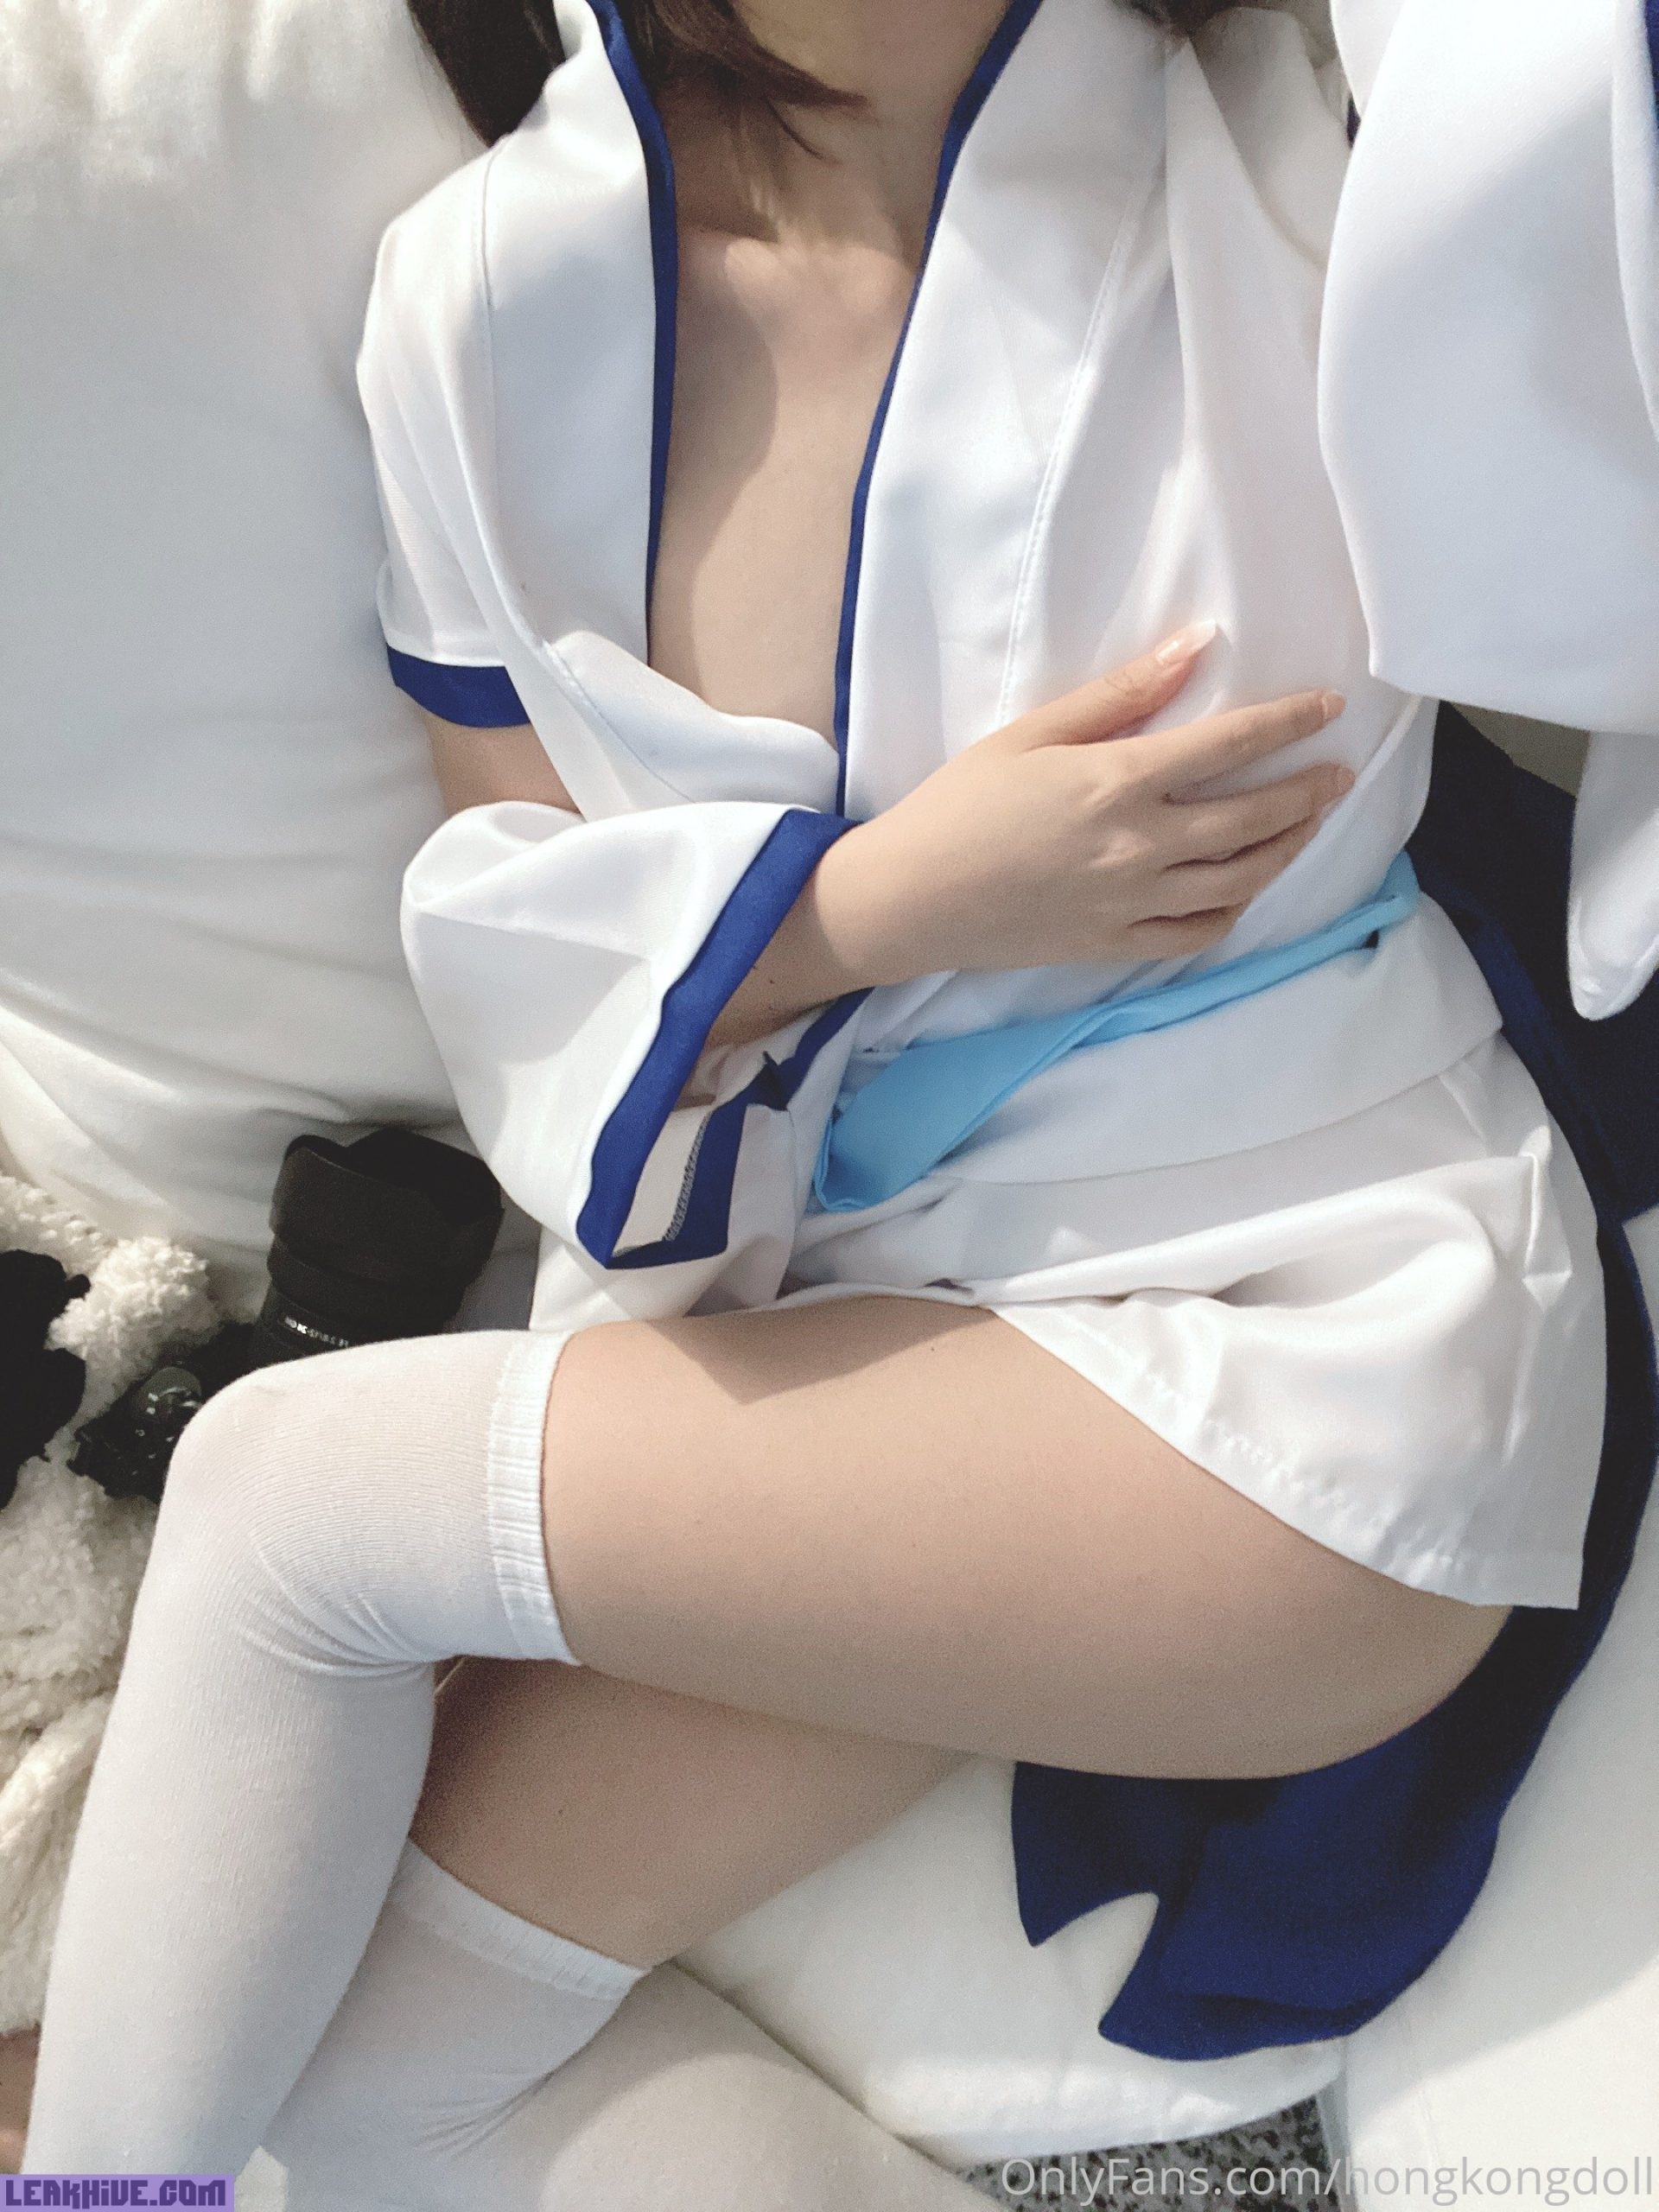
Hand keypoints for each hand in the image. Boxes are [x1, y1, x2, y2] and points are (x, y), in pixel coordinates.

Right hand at [815, 626, 1354, 981]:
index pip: (1231, 744)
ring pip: (1241, 879)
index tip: (1329, 707)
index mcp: (1119, 782)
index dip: (1290, 722)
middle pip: (1254, 817)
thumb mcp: (1032, 732)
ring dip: (1286, 849)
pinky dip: (1235, 908)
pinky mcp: (1117, 944)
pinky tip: (1245, 887)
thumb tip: (1195, 645)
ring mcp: (1133, 902)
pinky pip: (1200, 933)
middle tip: (1337, 775)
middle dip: (1307, 793)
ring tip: (1306, 824)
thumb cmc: (960, 805)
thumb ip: (1121, 694)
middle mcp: (1140, 846)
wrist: (911, 898)